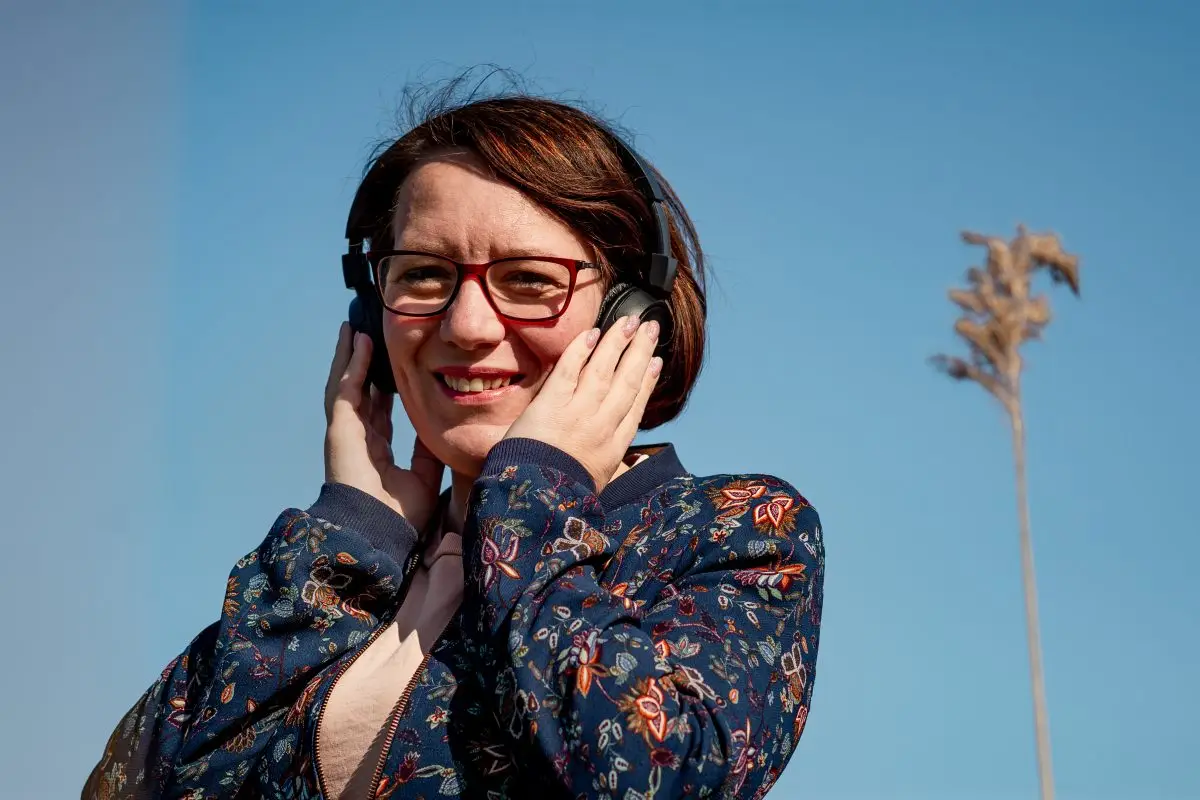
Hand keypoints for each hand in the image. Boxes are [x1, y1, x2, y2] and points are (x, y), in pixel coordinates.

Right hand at [324, 323, 444, 531]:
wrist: (381, 536)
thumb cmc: (401, 517)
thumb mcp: (424, 477)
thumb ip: (428, 451)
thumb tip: (437, 428)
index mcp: (376, 451)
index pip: (379, 411)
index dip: (384, 388)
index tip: (392, 366)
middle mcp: (358, 439)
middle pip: (359, 392)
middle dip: (362, 364)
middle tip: (368, 336)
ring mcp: (346, 433)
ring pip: (346, 385)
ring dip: (350, 356)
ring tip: (355, 328)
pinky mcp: (340, 430)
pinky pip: (345, 390)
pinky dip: (352, 365)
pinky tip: (358, 343)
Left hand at [503, 315, 662, 491]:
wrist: (535, 503)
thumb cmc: (563, 498)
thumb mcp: (600, 487)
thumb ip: (617, 470)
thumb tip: (636, 464)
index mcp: (614, 447)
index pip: (635, 405)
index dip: (647, 380)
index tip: (656, 361)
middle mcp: (601, 425)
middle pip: (626, 380)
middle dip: (640, 351)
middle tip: (651, 328)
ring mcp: (577, 413)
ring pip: (604, 369)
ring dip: (618, 342)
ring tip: (630, 321)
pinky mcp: (551, 405)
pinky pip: (569, 370)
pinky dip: (581, 350)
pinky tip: (593, 334)